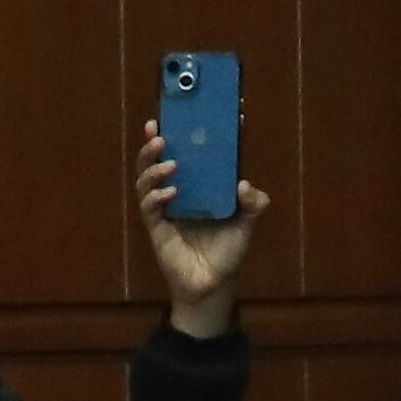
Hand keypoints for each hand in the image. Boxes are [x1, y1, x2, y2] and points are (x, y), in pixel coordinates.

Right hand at [135, 118, 269, 337]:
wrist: (214, 285)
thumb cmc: (228, 252)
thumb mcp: (248, 223)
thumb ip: (254, 203)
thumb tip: (244, 185)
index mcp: (196, 187)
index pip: (184, 155)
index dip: (177, 135)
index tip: (176, 115)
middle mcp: (177, 194)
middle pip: (156, 163)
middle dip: (152, 146)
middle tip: (157, 132)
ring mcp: (164, 210)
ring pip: (146, 182)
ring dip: (152, 168)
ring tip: (167, 161)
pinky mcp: (157, 229)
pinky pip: (149, 208)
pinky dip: (157, 197)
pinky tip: (170, 192)